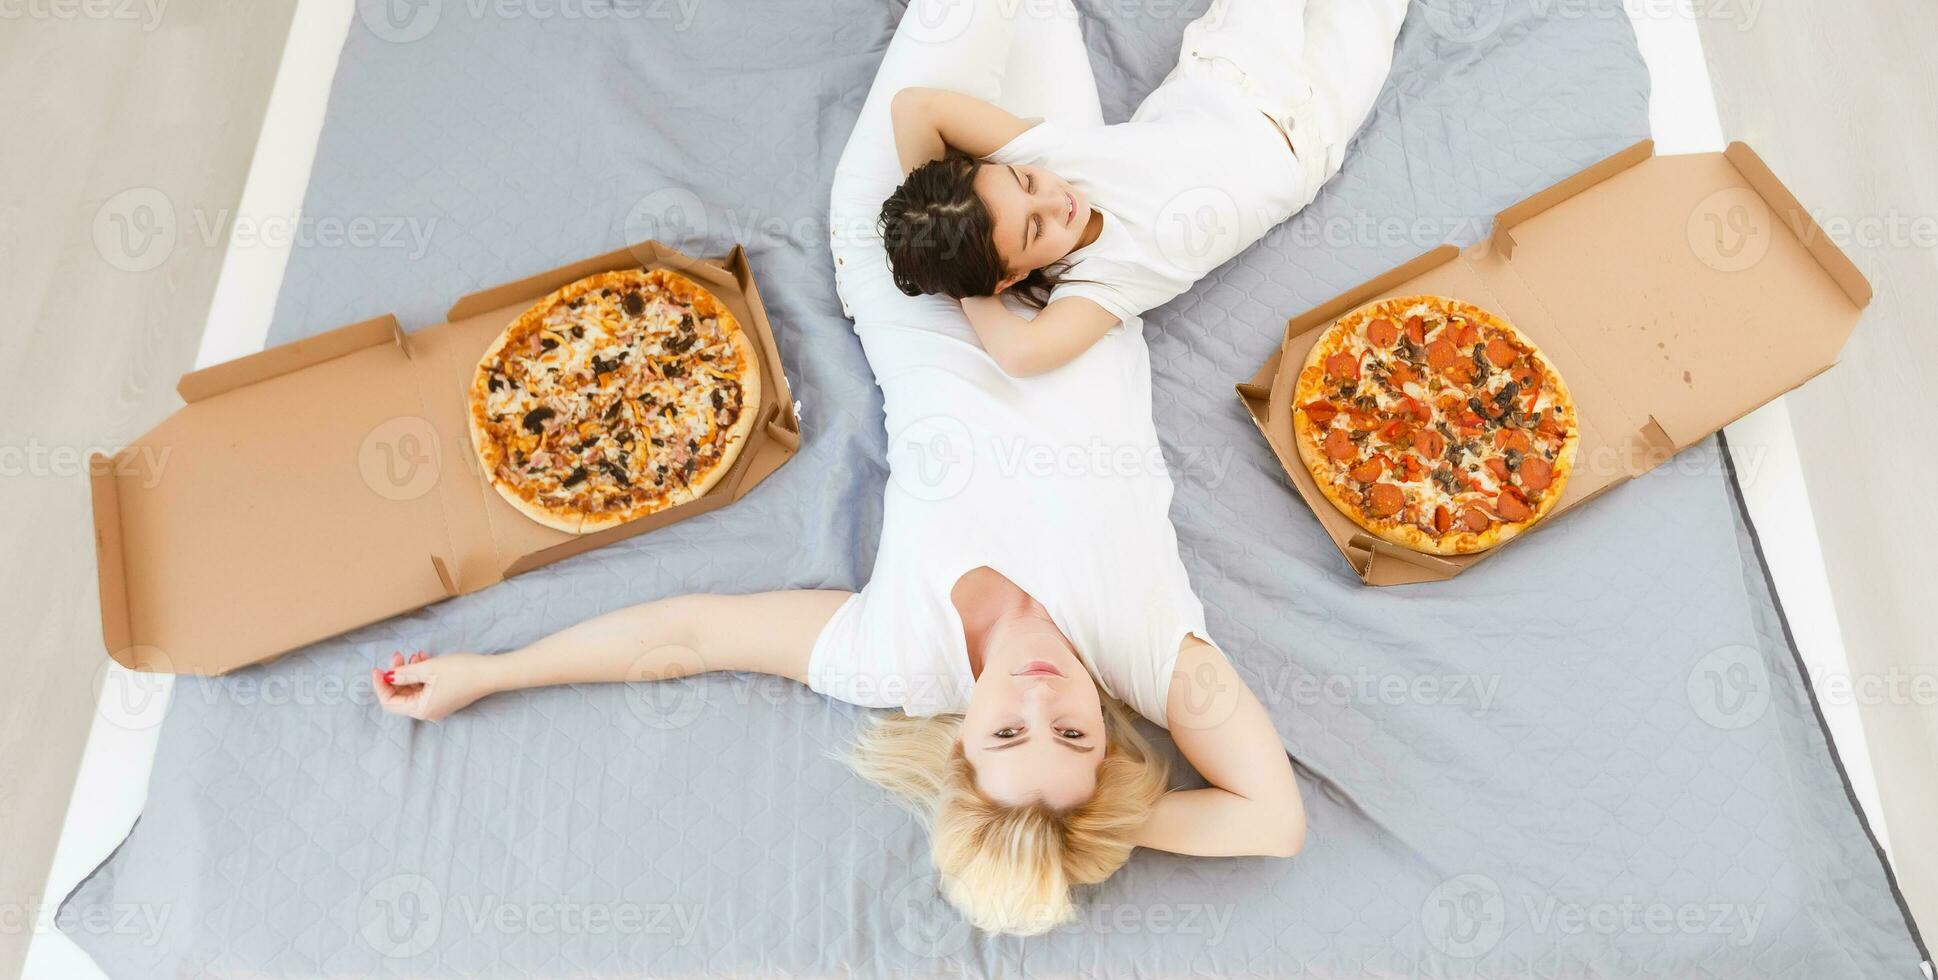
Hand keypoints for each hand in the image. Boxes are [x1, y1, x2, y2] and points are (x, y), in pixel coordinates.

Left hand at [371, 650, 497, 721]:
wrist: (491, 673)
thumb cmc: (462, 671)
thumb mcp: (429, 669)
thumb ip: (404, 674)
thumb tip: (388, 677)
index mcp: (422, 709)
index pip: (390, 702)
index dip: (380, 685)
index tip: (377, 669)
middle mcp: (428, 712)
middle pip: (401, 696)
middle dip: (396, 675)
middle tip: (397, 656)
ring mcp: (437, 705)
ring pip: (413, 690)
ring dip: (409, 672)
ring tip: (414, 655)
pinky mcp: (445, 698)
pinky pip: (424, 688)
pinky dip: (420, 675)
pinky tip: (424, 659)